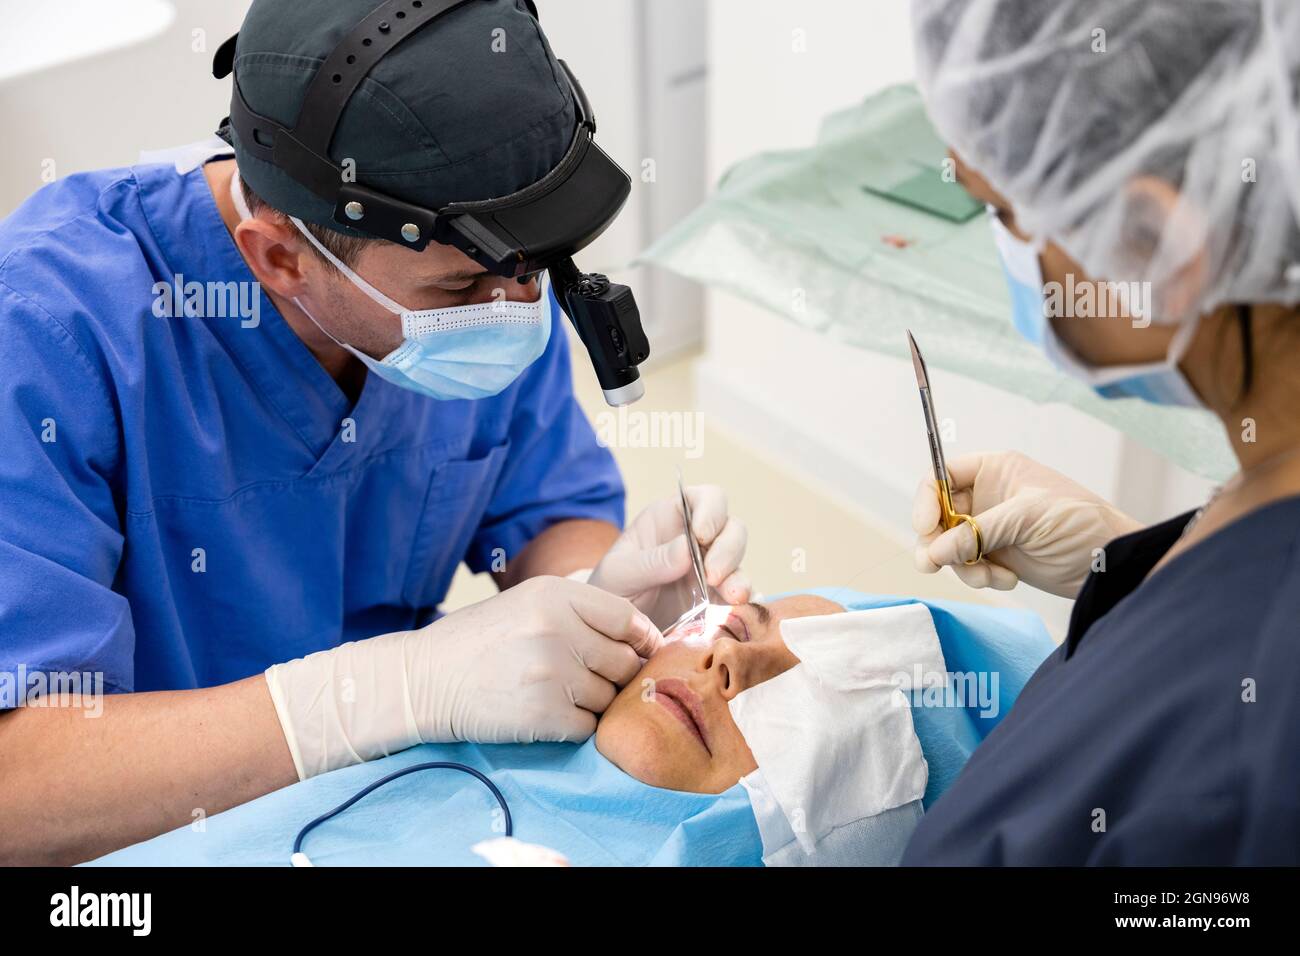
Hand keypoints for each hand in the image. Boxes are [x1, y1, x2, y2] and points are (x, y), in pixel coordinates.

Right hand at [264, 576, 662, 777]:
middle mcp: (558, 630)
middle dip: (615, 675)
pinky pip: (587, 727)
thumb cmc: (479, 640)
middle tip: (587, 679)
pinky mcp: (543, 716)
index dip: (641, 639)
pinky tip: (547, 714)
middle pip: (624, 662)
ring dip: (593, 702)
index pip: (627, 618)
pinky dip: (574, 726)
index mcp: (556, 595)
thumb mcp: (527, 603)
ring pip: (609, 698)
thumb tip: (644, 637)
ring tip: (558, 694)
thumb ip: (582, 612)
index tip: (641, 651)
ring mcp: (552, 674)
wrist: (422, 679)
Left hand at [588, 484, 750, 628]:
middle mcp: (696, 540)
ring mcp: (710, 569)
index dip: (711, 510)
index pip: (705, 498)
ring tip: (732, 596)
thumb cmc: (610, 590)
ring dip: (738, 576)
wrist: (610, 630)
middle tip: (713, 575)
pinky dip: (742, 600)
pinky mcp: (717, 600)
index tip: (702, 534)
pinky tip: (736, 609)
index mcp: (671, 519)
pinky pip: (739, 595)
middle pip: (731, 528)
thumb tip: (687, 550)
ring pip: (739, 561)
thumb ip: (648, 562)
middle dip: (728, 548)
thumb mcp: (618, 574)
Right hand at [912, 451, 1142, 597]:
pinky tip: (1006, 579)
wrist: (1110, 562)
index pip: (943, 476)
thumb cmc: (1080, 523)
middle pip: (938, 514)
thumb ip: (978, 532)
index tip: (925, 526)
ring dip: (960, 565)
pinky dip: (978, 577)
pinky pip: (966, 567)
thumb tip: (935, 551)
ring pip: (948, 545)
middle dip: (935, 540)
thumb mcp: (1027, 517)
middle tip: (931, 564)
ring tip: (987, 576)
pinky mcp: (996, 558)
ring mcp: (989, 529)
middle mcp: (987, 497)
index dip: (927, 499)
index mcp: (995, 471)